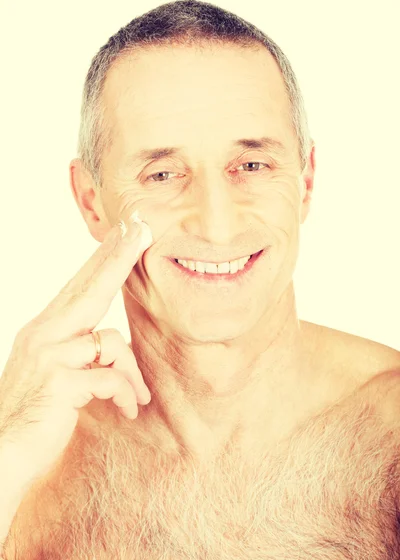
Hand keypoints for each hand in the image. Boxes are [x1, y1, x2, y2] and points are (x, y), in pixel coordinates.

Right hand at [0, 213, 152, 495]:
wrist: (4, 455)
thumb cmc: (36, 415)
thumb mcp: (56, 374)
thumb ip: (80, 352)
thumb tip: (111, 342)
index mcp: (43, 330)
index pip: (78, 287)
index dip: (102, 260)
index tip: (121, 234)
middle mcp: (43, 335)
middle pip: (90, 288)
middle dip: (119, 258)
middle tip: (140, 230)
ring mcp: (49, 356)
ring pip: (112, 343)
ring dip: (133, 375)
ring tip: (138, 399)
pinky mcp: (60, 383)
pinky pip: (111, 378)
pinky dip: (125, 394)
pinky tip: (127, 411)